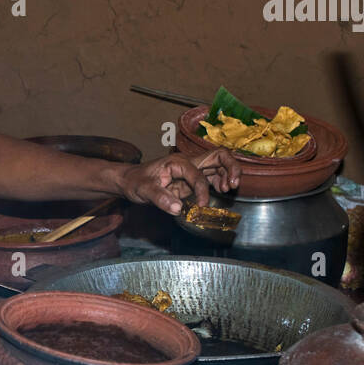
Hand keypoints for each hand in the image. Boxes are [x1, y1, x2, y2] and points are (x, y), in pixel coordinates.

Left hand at [118, 150, 239, 215]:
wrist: (129, 181)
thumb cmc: (135, 182)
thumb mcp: (144, 190)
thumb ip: (160, 199)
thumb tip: (178, 208)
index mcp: (177, 162)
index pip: (198, 174)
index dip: (203, 190)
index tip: (201, 206)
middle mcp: (188, 162)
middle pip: (218, 156)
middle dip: (231, 167)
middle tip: (234, 184)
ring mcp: (192, 170)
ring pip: (218, 165)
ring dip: (228, 174)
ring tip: (229, 189)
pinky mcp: (192, 179)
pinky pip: (212, 176)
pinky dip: (221, 181)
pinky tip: (222, 190)